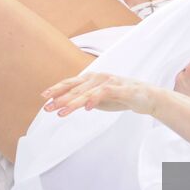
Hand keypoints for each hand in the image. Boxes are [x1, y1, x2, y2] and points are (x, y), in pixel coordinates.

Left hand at [41, 72, 162, 115]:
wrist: (146, 96)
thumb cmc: (120, 96)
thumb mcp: (97, 99)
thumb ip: (82, 99)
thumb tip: (61, 103)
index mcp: (91, 79)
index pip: (71, 83)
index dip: (57, 89)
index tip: (44, 97)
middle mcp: (98, 77)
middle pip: (76, 88)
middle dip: (60, 98)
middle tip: (48, 108)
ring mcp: (110, 81)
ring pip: (87, 91)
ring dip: (73, 102)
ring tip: (62, 112)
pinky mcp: (121, 88)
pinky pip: (106, 92)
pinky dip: (95, 99)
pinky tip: (87, 108)